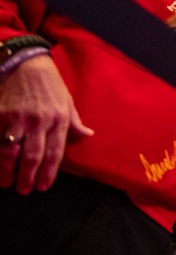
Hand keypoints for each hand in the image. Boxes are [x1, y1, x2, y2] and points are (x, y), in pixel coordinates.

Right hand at [0, 53, 92, 193]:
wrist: (26, 64)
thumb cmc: (50, 85)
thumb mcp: (68, 101)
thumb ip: (74, 122)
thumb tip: (88, 135)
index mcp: (59, 119)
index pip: (55, 152)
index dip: (49, 173)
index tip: (43, 187)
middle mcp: (40, 121)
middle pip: (32, 156)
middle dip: (28, 177)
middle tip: (24, 190)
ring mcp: (18, 118)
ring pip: (11, 151)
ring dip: (8, 171)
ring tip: (7, 183)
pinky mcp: (0, 114)